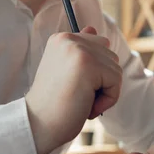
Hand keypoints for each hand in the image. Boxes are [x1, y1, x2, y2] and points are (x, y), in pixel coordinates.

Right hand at [26, 26, 121, 153]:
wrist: (37, 124)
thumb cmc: (53, 104)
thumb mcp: (66, 72)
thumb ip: (81, 51)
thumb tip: (93, 29)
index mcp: (61, 39)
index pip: (99, 45)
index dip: (94, 72)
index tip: (72, 85)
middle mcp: (68, 39)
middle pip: (110, 57)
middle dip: (101, 81)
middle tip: (77, 95)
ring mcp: (78, 49)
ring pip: (115, 69)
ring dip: (104, 92)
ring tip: (80, 100)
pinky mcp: (88, 63)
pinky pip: (116, 81)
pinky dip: (107, 100)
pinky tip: (86, 106)